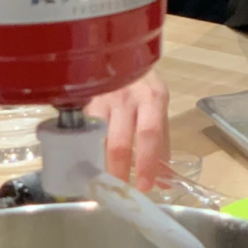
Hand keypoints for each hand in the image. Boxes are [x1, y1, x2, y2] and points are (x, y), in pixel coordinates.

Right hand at [84, 68, 169, 191]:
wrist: (121, 54)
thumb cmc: (143, 87)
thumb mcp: (159, 109)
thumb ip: (161, 144)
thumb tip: (165, 181)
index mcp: (152, 99)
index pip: (150, 134)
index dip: (147, 162)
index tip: (144, 186)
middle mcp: (126, 98)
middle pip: (120, 142)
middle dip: (119, 172)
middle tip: (120, 193)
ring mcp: (101, 99)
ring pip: (96, 140)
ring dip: (98, 165)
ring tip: (101, 186)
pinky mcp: (83, 102)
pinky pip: (82, 132)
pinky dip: (84, 152)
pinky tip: (85, 166)